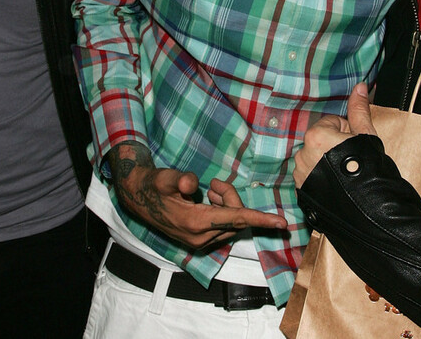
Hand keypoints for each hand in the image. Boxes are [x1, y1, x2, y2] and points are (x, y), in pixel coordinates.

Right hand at [109, 143, 286, 248]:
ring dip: (225, 204)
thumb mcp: (165, 177)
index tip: (281, 223)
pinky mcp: (198, 242)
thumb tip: (193, 184)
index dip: (260, 219)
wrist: (139, 199)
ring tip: (208, 191)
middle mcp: (200, 237)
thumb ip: (180, 180)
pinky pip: (222, 227)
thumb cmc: (154, 185)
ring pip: (230, 222)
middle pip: (235, 217)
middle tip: (214, 183)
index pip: (236, 219)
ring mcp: (198, 242)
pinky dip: (220, 212)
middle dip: (230, 198)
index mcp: (195, 223)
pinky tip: (207, 200)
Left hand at [293, 84, 376, 188]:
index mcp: (316, 135)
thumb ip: (359, 110)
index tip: (354, 146)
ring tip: (343, 176)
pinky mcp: (301, 189)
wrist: (368, 210)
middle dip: (334, 147)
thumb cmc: (369, 171)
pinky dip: (320, 177)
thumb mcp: (366, 136)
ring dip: (326, 162)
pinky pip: (310, 174)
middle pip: (322, 140)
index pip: (332, 123)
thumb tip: (360, 87)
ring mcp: (300, 173)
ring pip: (315, 157)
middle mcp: (302, 152)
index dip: (347, 133)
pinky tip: (335, 186)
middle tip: (351, 161)